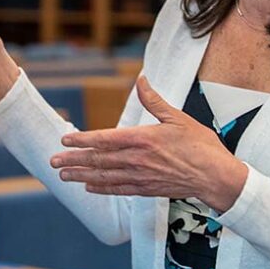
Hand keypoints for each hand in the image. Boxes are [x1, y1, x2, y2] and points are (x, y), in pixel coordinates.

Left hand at [49, 77, 248, 212]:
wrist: (217, 177)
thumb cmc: (201, 145)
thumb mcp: (178, 117)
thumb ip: (154, 100)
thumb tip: (141, 79)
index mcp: (143, 138)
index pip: (105, 139)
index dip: (83, 140)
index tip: (65, 139)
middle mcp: (138, 159)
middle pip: (99, 160)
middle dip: (73, 160)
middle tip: (52, 161)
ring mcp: (141, 176)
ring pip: (105, 176)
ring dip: (81, 175)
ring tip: (63, 175)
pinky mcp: (147, 189)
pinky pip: (119, 189)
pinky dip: (102, 188)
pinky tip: (89, 187)